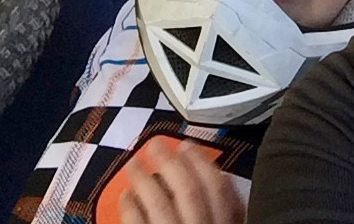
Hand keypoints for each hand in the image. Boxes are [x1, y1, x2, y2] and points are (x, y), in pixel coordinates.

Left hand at [118, 137, 244, 223]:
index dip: (203, 163)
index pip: (219, 190)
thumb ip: (227, 210)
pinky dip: (131, 209)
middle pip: (189, 193)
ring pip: (161, 207)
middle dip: (171, 164)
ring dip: (145, 181)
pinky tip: (126, 196)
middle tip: (155, 144)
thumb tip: (220, 177)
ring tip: (132, 163)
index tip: (187, 143)